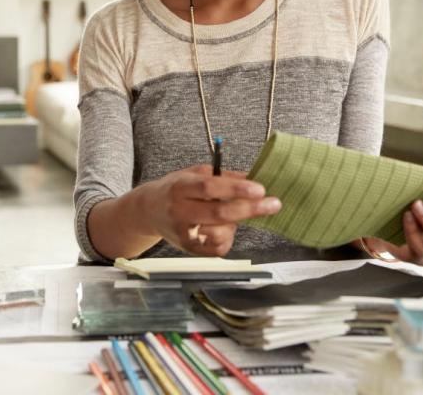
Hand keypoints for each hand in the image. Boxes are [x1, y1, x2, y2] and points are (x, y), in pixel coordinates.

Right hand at [146, 165, 281, 256]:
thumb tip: (253, 179)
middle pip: (219, 213)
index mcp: (180, 187)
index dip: (236, 189)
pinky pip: (218, 249)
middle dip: (250, 209)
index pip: (210, 187)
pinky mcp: (188, 249)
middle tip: (274, 204)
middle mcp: (179, 211)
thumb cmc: (177, 188)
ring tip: (230, 214)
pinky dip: (228, 238)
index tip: (260, 189)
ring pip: (220, 233)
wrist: (148, 210)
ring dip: (235, 224)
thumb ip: (223, 176)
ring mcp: (183, 233)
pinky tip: (224, 228)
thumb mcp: (195, 173)